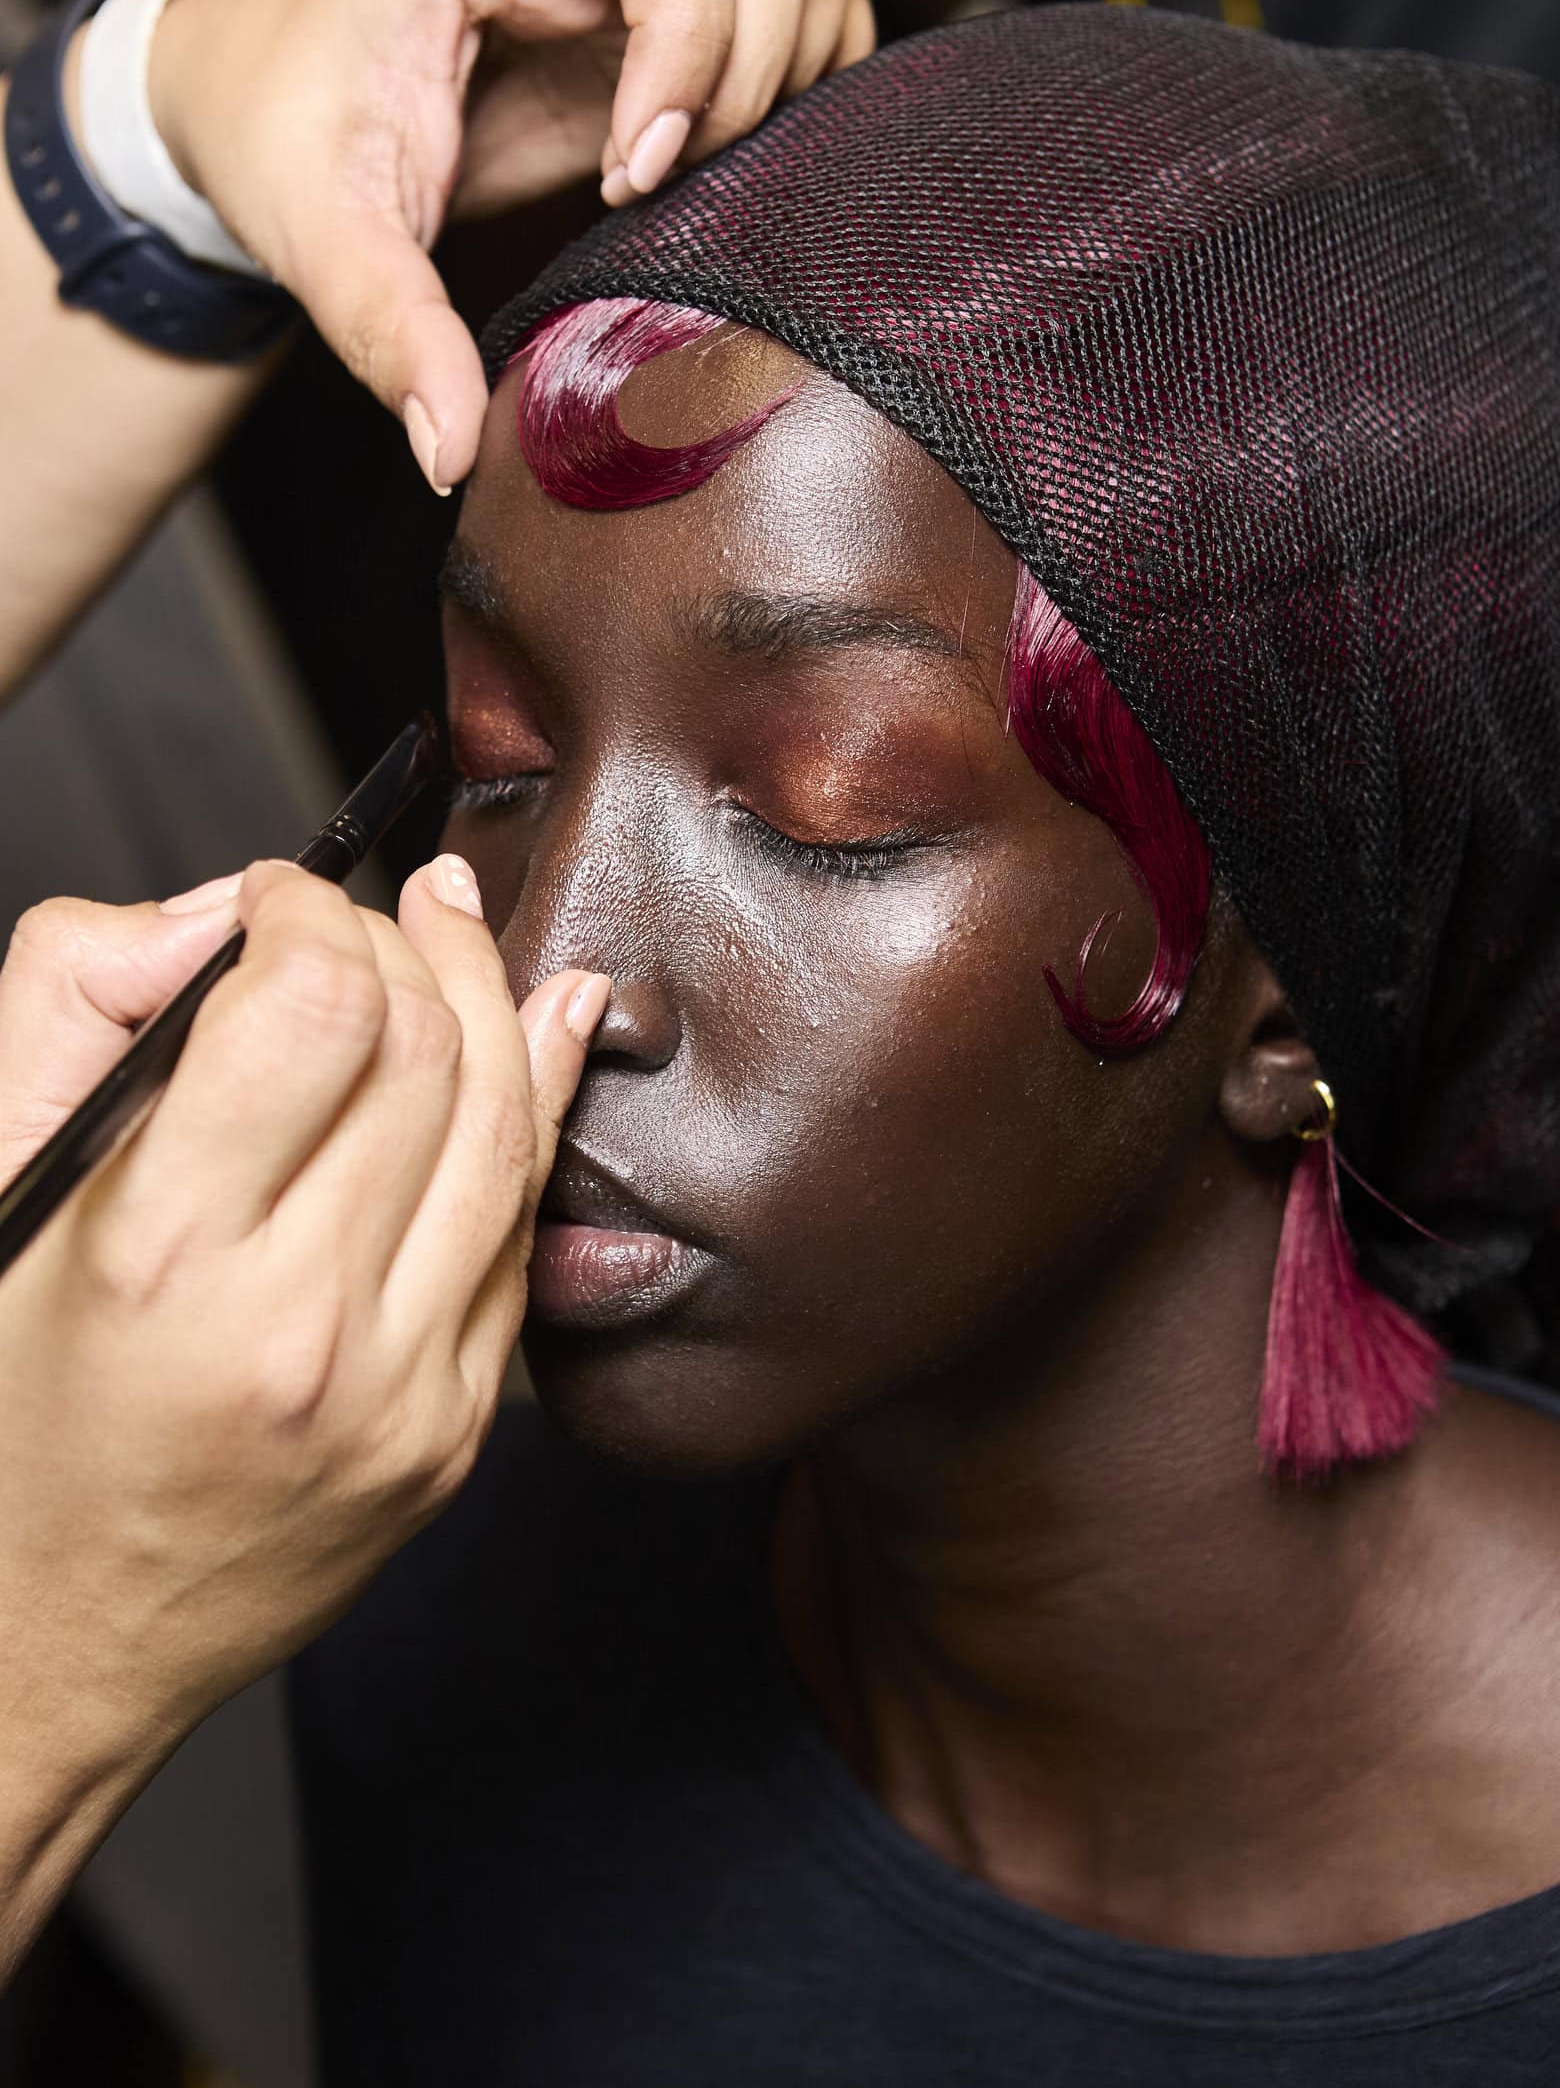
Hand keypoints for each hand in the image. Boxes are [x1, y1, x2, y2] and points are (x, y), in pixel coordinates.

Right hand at [0, 859, 604, 1971]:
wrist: (37, 1647)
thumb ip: (69, 1002)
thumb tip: (216, 915)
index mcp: (164, 1264)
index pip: (317, 1004)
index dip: (307, 909)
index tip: (275, 897)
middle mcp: (305, 1334)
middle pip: (429, 1050)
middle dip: (400, 942)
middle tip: (355, 914)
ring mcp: (403, 1397)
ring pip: (507, 1129)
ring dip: (488, 1003)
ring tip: (451, 931)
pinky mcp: (452, 1436)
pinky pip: (520, 1236)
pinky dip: (528, 1118)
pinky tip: (527, 1035)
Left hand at [147, 0, 872, 491]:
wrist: (256, 90)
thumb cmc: (282, 127)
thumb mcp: (317, 232)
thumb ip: (387, 331)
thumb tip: (452, 452)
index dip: (689, 33)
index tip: (632, 171)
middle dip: (744, 77)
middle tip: (650, 190)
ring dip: (785, 74)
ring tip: (689, 173)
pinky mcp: (677, 0)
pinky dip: (803, 78)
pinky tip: (723, 162)